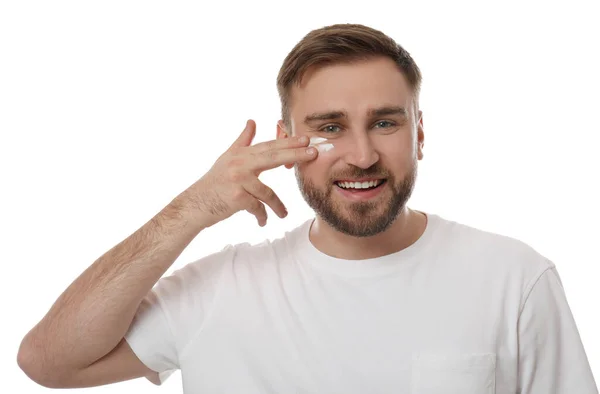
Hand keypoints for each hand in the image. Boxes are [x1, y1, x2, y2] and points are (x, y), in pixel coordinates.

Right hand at [178, 119, 316, 227]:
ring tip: (283, 214)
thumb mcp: (227, 158)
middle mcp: (239, 164)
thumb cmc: (213, 182)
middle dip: (294, 155)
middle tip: (313, 153)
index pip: (268, 146)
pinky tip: (262, 222)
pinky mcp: (237, 198)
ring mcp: (238, 181)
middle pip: (272, 158)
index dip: (288, 142)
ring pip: (267, 192)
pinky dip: (261, 216)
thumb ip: (242, 141)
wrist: (195, 204)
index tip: (305, 139)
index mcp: (240, 155)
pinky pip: (257, 207)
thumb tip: (252, 121)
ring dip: (277, 206)